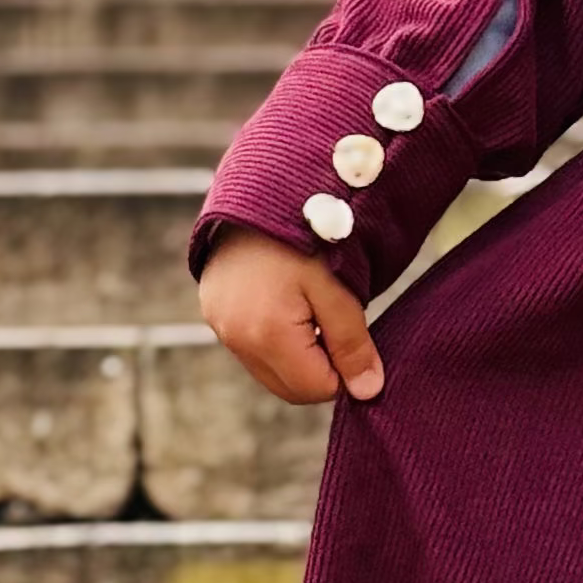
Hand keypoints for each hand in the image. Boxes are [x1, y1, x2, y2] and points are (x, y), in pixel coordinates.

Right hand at [199, 229, 384, 403]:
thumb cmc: (306, 236)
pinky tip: (288, 305)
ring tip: (312, 310)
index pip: (315, 389)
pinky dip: (275, 340)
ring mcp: (219, 326)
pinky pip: (251, 349)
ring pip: (270, 371)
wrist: (261, 191)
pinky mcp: (214, 313)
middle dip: (320, 368)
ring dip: (298, 355)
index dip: (343, 371)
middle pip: (290, 388)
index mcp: (267, 334)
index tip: (354, 336)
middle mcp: (235, 338)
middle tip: (335, 323)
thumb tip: (368, 392)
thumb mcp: (339, 288)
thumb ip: (352, 344)